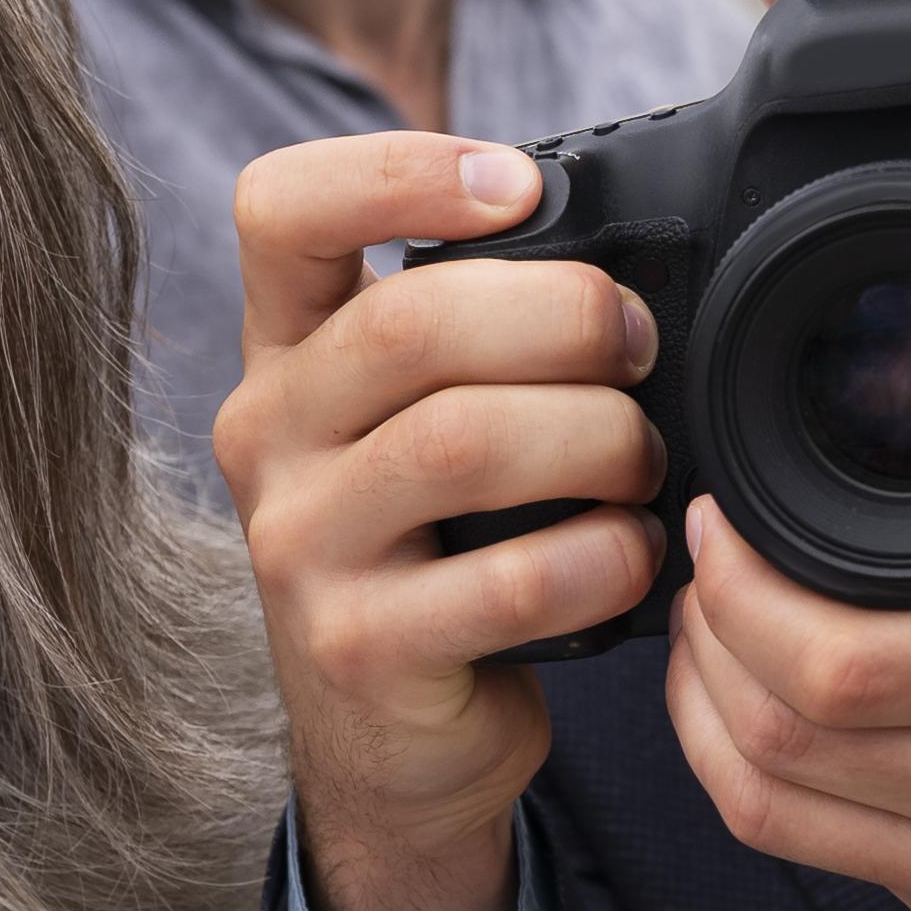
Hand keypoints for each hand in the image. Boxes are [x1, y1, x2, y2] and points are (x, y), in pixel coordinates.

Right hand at [215, 134, 660, 910]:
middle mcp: (266, 434)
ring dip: (595, 439)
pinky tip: (634, 558)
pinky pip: (508, 579)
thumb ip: (479, 334)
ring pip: (461, 443)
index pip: (282, 209)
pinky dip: (604, 559)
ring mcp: (298, 547)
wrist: (392, 740)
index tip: (518, 186)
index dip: (400, 170)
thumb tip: (635, 264)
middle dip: (565, 317)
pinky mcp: (357, 650)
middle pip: (409, 322)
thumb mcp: (420, 419)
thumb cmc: (438, 547)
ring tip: (644, 462)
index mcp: (287, 350)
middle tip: (640, 347)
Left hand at [670, 231, 910, 910]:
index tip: (731, 515)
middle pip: (788, 737)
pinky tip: (753, 705)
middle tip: (708, 548)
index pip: (848, 670)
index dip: (754, 591)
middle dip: (714, 630)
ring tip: (715, 615)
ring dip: (710, 705)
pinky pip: (816, 858)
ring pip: (776, 807)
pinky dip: (750, 774)